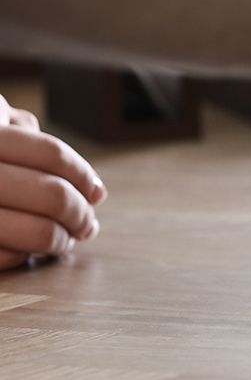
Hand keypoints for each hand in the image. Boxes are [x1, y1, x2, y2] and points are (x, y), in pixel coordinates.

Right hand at [0, 94, 105, 269]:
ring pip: (33, 233)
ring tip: (63, 240)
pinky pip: (0, 259)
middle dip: (79, 214)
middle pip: (52, 195)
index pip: (52, 156)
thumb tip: (90, 187)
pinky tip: (23, 252)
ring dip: (57, 241)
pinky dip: (20, 258)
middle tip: (86, 224)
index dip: (83, 177)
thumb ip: (22, 137)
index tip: (96, 192)